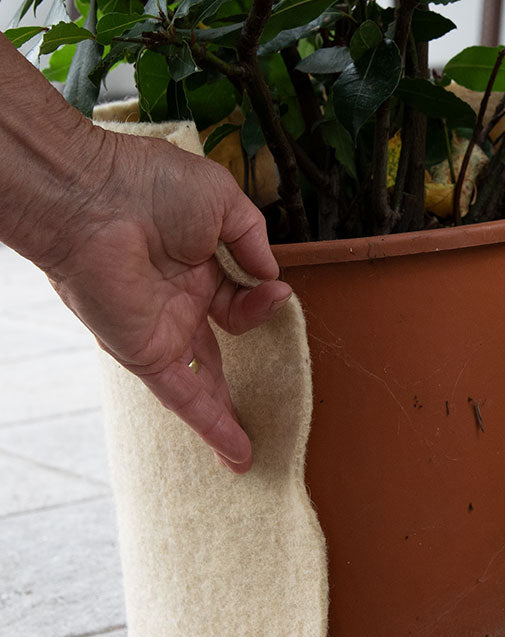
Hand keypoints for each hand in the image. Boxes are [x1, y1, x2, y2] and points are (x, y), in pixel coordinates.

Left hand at [38, 126, 290, 472]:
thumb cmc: (149, 184)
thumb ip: (252, 238)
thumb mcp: (223, 201)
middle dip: (248, 361)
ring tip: (250, 449)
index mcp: (195, 261)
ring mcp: (163, 330)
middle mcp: (177, 299)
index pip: (238, 294)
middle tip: (280, 370)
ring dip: (228, 412)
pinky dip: (211, 425)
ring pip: (204, 381)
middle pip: (222, 342)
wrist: (91, 198)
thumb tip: (272, 276)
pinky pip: (183, 397)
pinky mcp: (146, 353)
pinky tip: (237, 452)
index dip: (263, 298)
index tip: (276, 291)